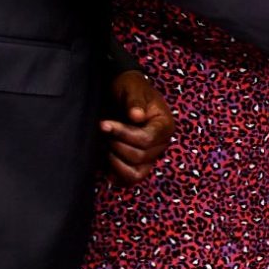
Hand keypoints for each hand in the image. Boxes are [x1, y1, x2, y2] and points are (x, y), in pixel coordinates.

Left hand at [101, 69, 175, 184]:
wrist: (123, 92)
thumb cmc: (130, 88)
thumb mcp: (132, 88)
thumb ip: (135, 101)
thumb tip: (136, 116)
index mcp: (164, 125)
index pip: (146, 139)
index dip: (123, 134)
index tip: (103, 124)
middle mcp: (161, 144)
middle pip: (139, 156)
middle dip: (116, 145)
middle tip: (103, 131)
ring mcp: (150, 156)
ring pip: (136, 173)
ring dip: (115, 161)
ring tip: (105, 144)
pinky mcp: (138, 164)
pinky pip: (130, 180)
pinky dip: (117, 175)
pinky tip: (105, 164)